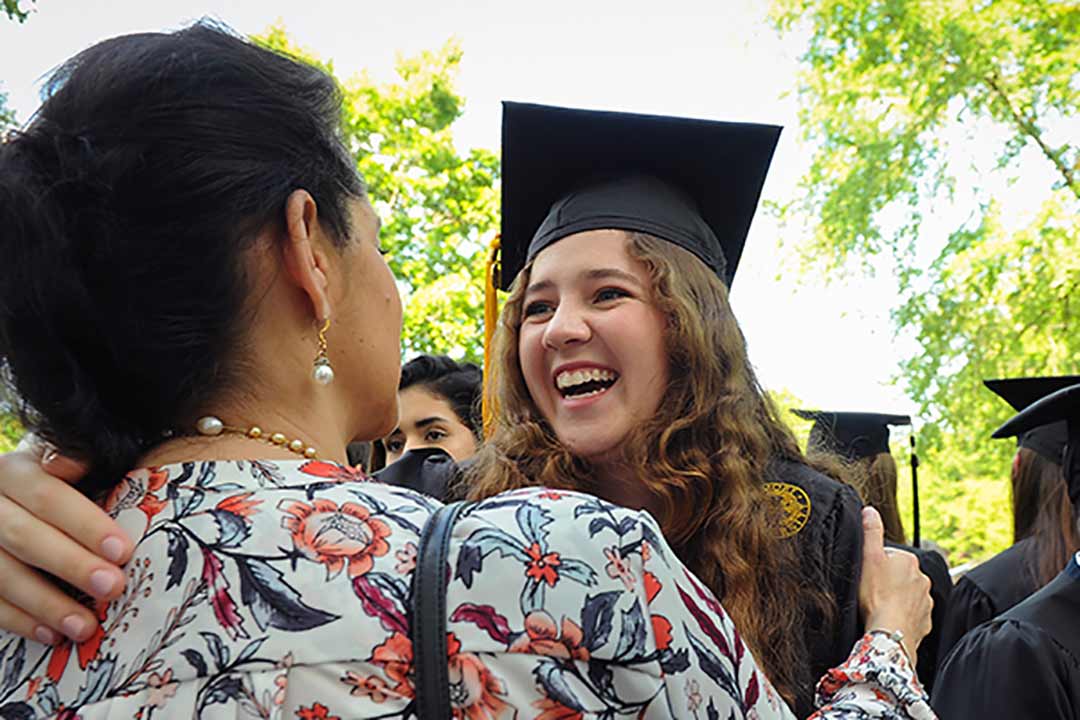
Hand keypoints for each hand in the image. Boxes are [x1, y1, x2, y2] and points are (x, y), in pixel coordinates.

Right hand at [0, 442, 132, 642]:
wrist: (8, 508)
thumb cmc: (54, 492)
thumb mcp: (67, 471)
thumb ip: (81, 469)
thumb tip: (83, 461)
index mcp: (14, 472)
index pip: (49, 497)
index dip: (86, 525)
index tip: (123, 551)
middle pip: (25, 537)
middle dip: (72, 565)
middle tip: (113, 587)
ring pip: (2, 575)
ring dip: (46, 603)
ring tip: (86, 626)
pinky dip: (19, 621)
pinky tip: (51, 634)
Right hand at [858, 506, 931, 661]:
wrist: (889, 632)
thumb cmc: (876, 596)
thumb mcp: (868, 557)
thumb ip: (870, 531)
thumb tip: (870, 511)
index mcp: (908, 560)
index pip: (889, 556)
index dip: (875, 565)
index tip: (868, 576)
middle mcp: (922, 578)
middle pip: (899, 576)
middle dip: (888, 582)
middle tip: (872, 592)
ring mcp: (926, 600)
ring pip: (908, 595)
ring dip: (897, 599)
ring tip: (880, 607)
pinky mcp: (925, 620)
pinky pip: (913, 614)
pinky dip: (903, 616)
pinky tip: (890, 619)